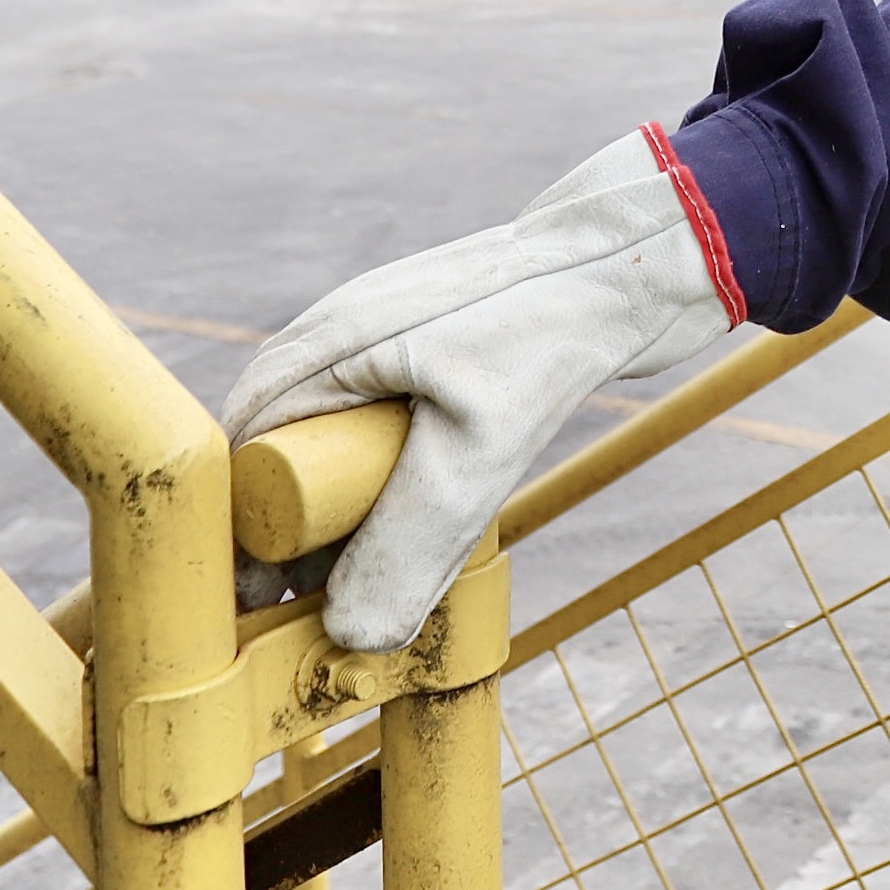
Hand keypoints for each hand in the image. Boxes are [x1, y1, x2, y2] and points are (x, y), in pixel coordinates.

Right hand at [223, 123, 741, 650]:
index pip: (245, 445)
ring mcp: (386, 333)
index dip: (247, 526)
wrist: (644, 255)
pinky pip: (379, 424)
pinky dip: (386, 477)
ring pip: (331, 439)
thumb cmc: (554, 332)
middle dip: (293, 528)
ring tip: (374, 570)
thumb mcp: (477, 452)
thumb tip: (350, 635)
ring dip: (342, 508)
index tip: (267, 599)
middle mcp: (344, 329)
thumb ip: (410, 541)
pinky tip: (424, 519)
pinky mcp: (432, 346)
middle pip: (281, 446)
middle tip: (324, 599)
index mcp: (330, 340)